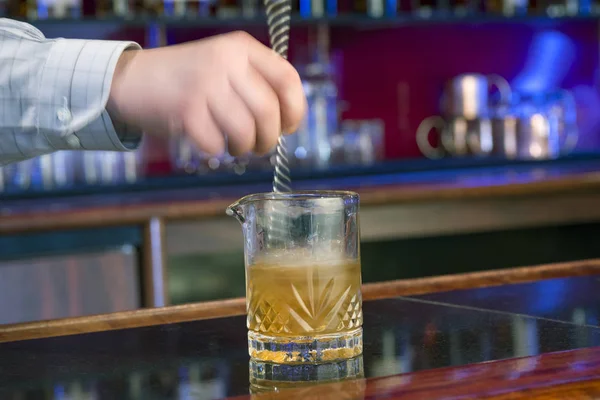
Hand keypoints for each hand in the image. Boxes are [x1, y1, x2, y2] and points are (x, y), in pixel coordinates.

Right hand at [108, 31, 306, 155]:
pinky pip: (215, 144)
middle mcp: (226, 61)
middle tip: (260, 146)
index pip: (287, 79)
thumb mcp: (225, 65)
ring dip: (244, 148)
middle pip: (269, 111)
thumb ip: (256, 83)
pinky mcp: (184, 108)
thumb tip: (287, 121)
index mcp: (241, 48)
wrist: (132, 78)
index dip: (295, 110)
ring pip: (245, 131)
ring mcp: (204, 83)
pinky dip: (215, 151)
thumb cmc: (186, 79)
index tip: (288, 127)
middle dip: (269, 139)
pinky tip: (210, 142)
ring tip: (236, 147)